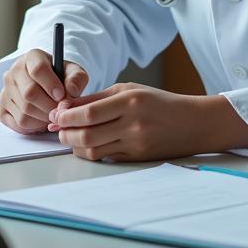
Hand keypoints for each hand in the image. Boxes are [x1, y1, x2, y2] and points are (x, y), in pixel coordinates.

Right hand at [0, 49, 88, 133]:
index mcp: (32, 57)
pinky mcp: (2, 108)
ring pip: (24, 112)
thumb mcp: (74, 72)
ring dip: (43, 118)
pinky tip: (42, 119)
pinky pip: (18, 123)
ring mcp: (5, 91)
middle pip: (29, 94)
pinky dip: (33, 127)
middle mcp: (13, 72)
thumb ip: (77, 79)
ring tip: (53, 114)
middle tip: (60, 110)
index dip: (52, 85)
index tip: (61, 95)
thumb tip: (71, 91)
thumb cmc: (61, 77)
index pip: (38, 69)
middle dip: (50, 106)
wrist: (47, 85)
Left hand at [47, 83, 247, 160]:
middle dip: (65, 133)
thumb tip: (66, 107)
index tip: (55, 115)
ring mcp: (135, 144)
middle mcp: (132, 124)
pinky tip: (87, 143)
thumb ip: (97, 98)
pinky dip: (91, 151)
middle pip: (86, 135)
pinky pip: (106, 157)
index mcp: (130, 102)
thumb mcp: (129, 89)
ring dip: (75, 145)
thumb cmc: (158, 101)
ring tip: (70, 136)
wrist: (192, 123)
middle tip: (58, 128)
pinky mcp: (137, 158)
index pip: (88, 113)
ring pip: (93, 150)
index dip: (65, 116)